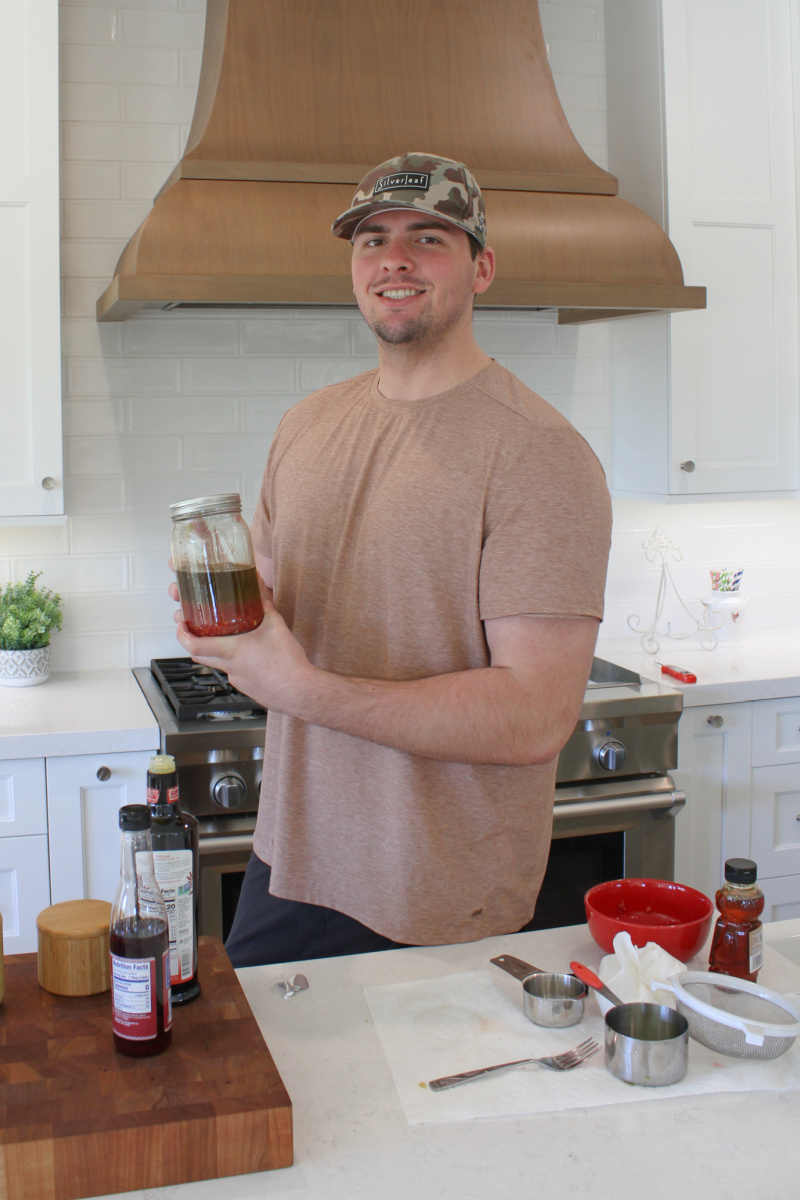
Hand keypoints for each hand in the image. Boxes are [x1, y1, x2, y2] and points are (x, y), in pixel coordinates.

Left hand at [174, 588, 315, 714]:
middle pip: (201, 657)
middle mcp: (230, 667)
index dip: (182, 635)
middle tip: (196, 631)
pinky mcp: (248, 688)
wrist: (299, 691)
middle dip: (194, 643)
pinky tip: (253, 660)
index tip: (180, 625)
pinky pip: (236, 674)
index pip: (195, 645)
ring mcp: (238, 680)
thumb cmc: (287, 663)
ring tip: (231, 642)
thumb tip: (264, 603)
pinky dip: (237, 665)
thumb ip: (268, 613)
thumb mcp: (278, 629)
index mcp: (232, 650)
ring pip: (220, 665)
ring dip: (219, 654)